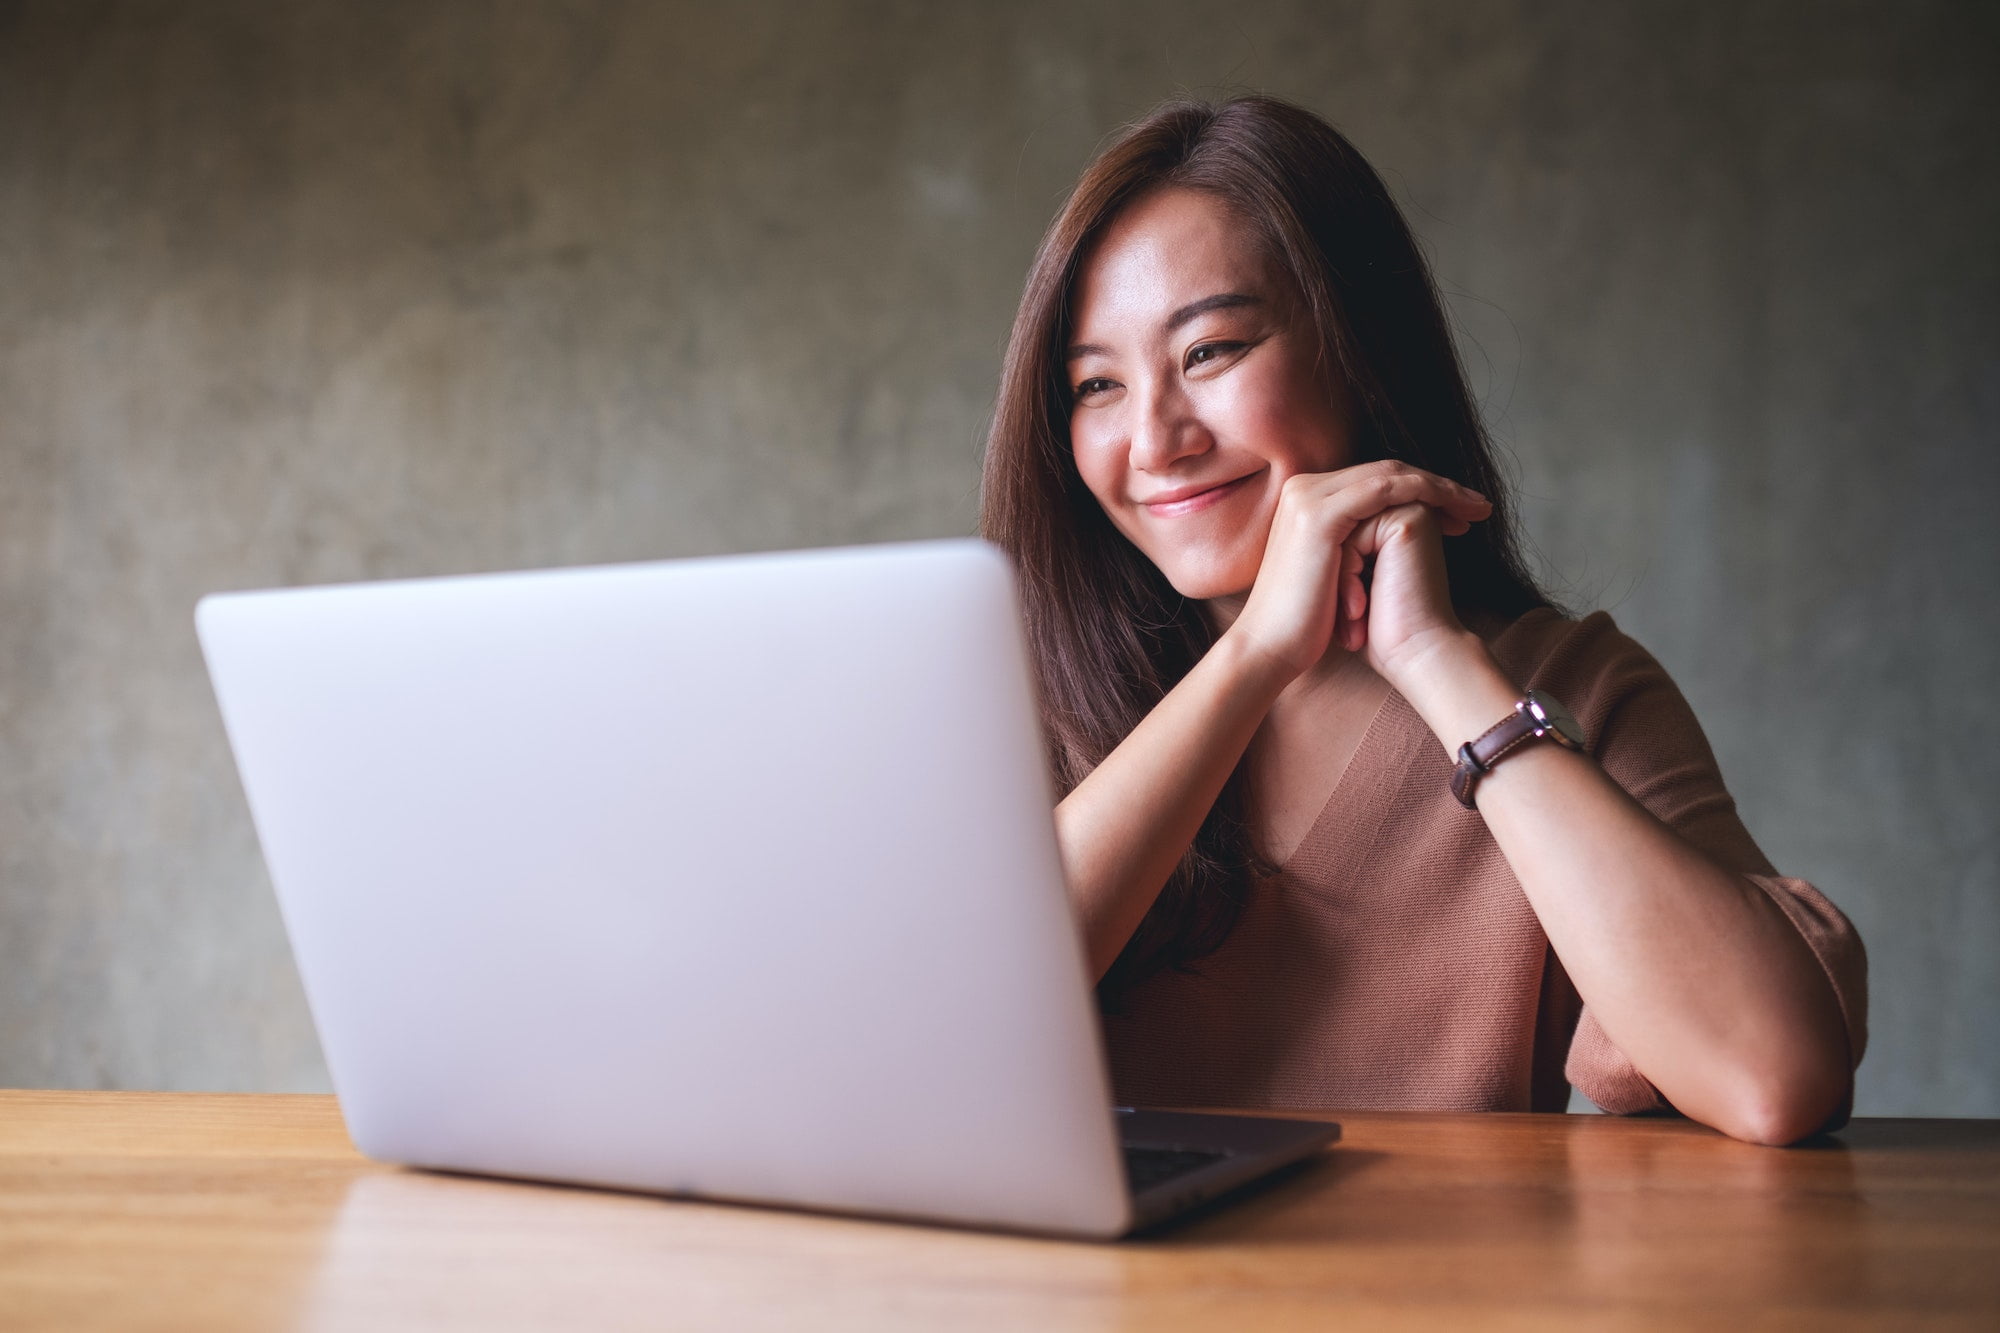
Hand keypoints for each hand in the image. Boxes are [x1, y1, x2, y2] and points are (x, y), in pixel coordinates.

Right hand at [1223, 461, 1489, 682]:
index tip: (1457, 515)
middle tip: (1477, 506)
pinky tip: (1453, 514)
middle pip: (1386, 472)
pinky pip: (1387, 490)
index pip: (1374, 482)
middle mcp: (1304, 489)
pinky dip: (1426, 495)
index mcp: (1306, 500)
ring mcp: (1310, 497)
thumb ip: (1355, 545)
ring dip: (1441, 489)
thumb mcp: (1336, 572)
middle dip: (1438, 487)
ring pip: (1391, 476)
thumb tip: (1392, 542)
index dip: (1420, 492)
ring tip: (1476, 511)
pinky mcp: (1321, 514)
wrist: (1272, 648)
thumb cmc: (1305, 623)